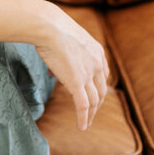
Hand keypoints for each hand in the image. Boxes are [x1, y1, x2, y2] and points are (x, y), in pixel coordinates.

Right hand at [35, 7, 109, 130]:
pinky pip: (83, 106)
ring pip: (94, 101)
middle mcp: (98, 64)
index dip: (98, 87)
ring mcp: (89, 74)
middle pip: (101, 91)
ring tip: (86, 123)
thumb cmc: (52, 29)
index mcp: (97, 52)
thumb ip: (67, 55)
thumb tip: (56, 69)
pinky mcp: (77, 83)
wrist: (50, 27)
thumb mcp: (67, 40)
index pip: (103, 75)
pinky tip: (82, 127)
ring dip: (91, 115)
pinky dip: (83, 118)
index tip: (92, 94)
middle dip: (97, 104)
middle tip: (91, 112)